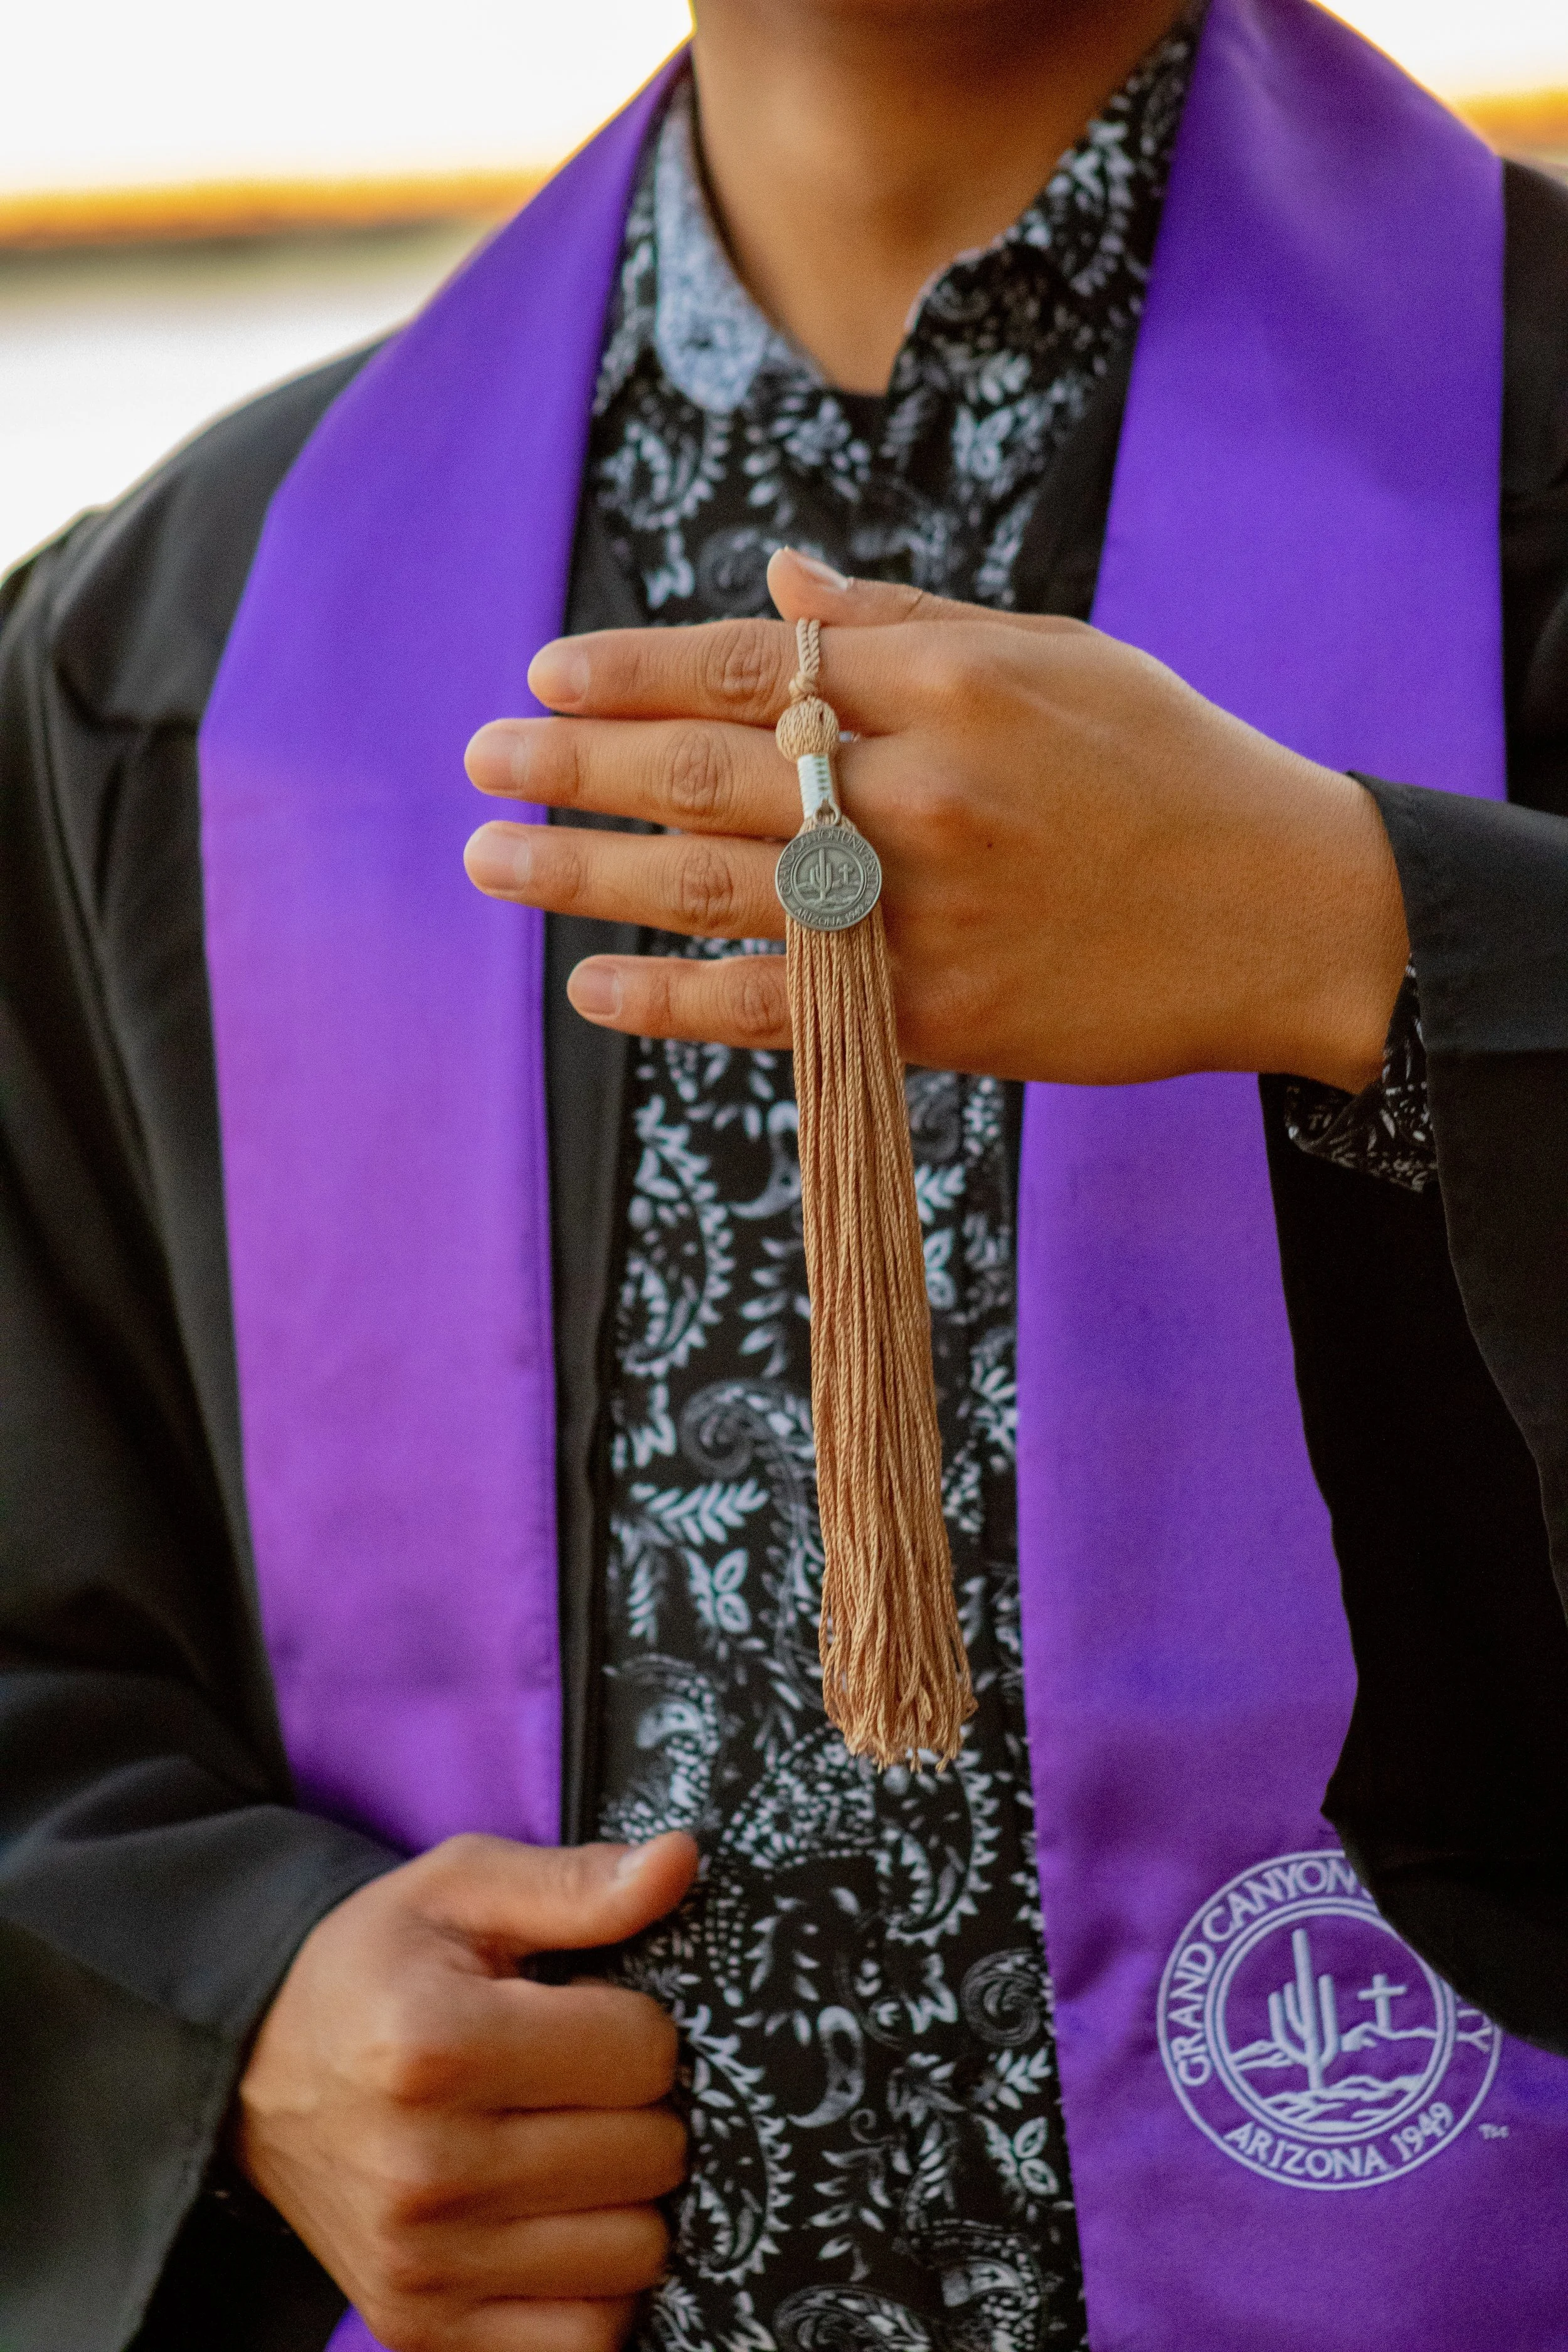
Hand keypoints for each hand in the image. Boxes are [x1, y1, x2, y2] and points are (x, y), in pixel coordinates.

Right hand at [233, 1831, 697, 2351]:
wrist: (254, 2071)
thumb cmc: (375, 1967)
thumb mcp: (461, 1888)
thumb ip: (577, 1882)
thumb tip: (681, 1861)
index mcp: (439, 2045)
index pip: (644, 2053)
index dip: (636, 2025)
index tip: (587, 2015)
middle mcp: (426, 2167)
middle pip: (650, 2156)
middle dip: (638, 2109)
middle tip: (578, 2084)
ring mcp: (421, 2263)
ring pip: (635, 2253)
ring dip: (624, 2199)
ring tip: (569, 2149)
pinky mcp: (417, 2327)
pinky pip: (585, 2338)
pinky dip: (592, 2286)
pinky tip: (556, 2224)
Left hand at [463, 550, 1406, 1092]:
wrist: (1285, 912)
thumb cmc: (1169, 768)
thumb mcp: (1055, 655)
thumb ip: (905, 625)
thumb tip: (773, 589)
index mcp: (950, 686)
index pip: (751, 671)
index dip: (633, 672)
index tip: (544, 674)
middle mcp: (919, 794)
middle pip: (705, 775)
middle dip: (574, 766)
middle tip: (479, 761)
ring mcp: (922, 914)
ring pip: (714, 890)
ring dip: (585, 876)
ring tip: (491, 861)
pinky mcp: (936, 1020)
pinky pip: (774, 1011)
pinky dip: (674, 1002)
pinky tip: (593, 990)